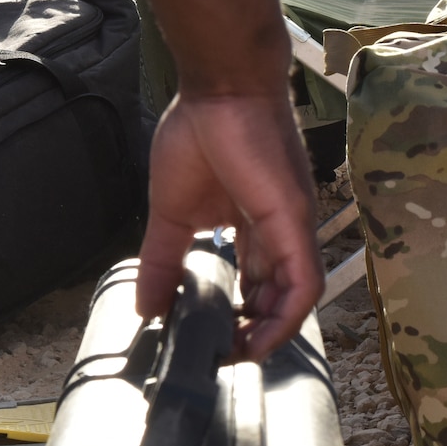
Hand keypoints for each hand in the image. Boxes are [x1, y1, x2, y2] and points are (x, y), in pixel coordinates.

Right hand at [136, 92, 322, 361]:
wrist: (220, 86)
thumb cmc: (201, 130)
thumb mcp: (171, 210)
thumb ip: (162, 259)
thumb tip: (144, 306)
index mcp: (254, 225)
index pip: (255, 284)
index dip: (240, 319)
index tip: (213, 341)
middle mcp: (279, 232)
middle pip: (277, 298)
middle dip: (254, 335)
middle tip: (224, 359)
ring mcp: (291, 228)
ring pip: (295, 299)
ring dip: (271, 336)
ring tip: (239, 359)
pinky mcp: (295, 223)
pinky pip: (302, 284)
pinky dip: (285, 318)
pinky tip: (259, 341)